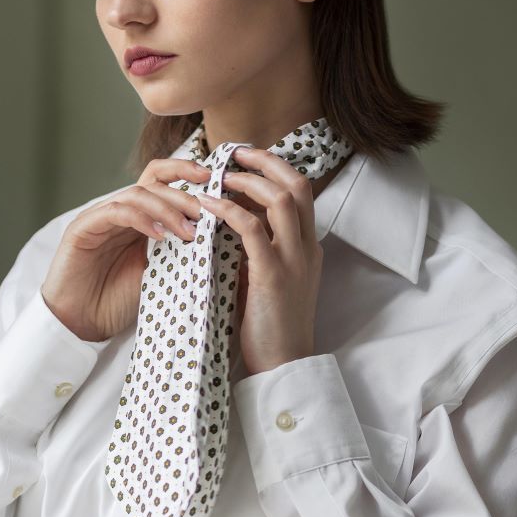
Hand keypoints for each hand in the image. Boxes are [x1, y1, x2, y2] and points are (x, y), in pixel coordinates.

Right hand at [40, 158, 210, 340]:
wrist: (82, 323)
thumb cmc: (118, 300)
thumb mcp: (159, 271)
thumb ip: (178, 249)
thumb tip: (215, 235)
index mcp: (138, 218)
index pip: (160, 180)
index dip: (184, 171)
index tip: (211, 179)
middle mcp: (119, 212)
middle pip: (152, 184)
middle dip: (182, 195)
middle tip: (204, 213)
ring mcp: (99, 217)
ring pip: (136, 195)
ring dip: (166, 210)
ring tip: (187, 232)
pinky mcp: (82, 228)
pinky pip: (115, 212)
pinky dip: (140, 220)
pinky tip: (160, 236)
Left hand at [197, 146, 321, 375]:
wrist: (283, 364)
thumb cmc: (270, 325)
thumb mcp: (271, 278)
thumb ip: (261, 250)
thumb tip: (234, 222)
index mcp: (308, 247)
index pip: (301, 191)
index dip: (275, 168)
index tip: (247, 160)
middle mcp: (307, 247)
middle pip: (297, 184)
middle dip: (266, 161)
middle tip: (235, 152)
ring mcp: (293, 260)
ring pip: (281, 199)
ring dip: (248, 182)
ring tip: (220, 176)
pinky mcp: (273, 276)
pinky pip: (251, 230)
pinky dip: (228, 211)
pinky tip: (207, 206)